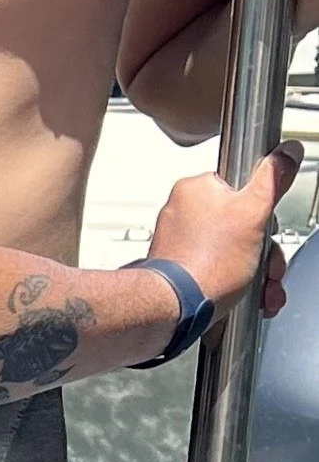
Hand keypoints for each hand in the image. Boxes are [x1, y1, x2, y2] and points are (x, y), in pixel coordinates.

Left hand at [145, 142, 301, 322]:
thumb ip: (272, 180)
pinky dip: (236, 280)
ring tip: (259, 287)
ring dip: (256, 270)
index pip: (243, 189)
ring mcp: (180, 239)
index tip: (265, 227)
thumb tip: (286, 153)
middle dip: (263, 249)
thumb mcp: (253, 214)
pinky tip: (246, 294)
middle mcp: (183, 210)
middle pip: (242, 222)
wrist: (175, 308)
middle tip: (265, 264)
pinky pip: (217, 265)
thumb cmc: (207, 263)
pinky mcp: (180, 264)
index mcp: (197, 189)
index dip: (263, 212)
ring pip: (233, 247)